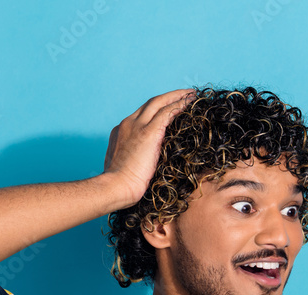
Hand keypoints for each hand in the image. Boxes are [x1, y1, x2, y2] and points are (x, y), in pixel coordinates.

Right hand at [103, 88, 195, 207]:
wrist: (116, 187)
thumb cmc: (120, 186)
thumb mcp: (124, 168)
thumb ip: (133, 161)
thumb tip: (145, 168)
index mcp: (121, 132)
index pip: (141, 115)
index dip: (156, 110)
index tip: (168, 109)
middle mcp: (128, 124)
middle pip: (151, 103)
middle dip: (168, 97)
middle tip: (184, 94)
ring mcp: (137, 126)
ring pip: (159, 102)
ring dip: (177, 96)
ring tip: (191, 95)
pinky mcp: (148, 132)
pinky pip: (167, 112)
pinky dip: (179, 105)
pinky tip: (190, 102)